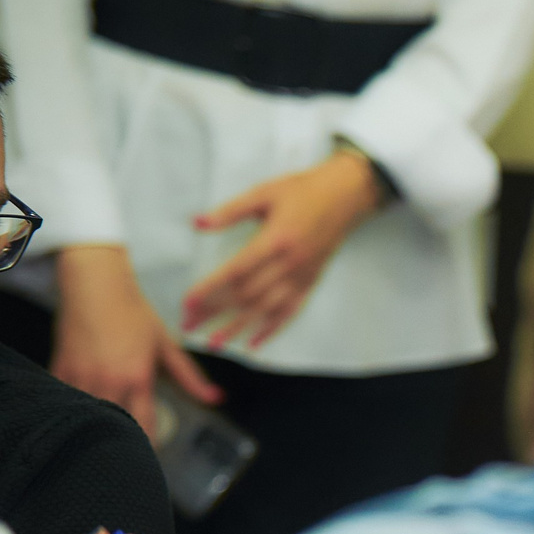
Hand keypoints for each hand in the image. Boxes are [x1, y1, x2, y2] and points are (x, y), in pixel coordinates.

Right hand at [53, 244, 219, 438]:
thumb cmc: (133, 313)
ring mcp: (80, 378)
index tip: (153, 458)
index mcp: (137, 378)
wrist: (95, 285)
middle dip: (123, 442)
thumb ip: (189, 376)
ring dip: (97, 429)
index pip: (144, 426)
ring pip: (88, 418)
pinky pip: (64, 401)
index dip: (149, 445)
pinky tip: (80, 419)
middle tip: (129, 456)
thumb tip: (217, 398)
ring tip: (105, 442)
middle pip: (114, 428)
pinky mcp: (59, 370)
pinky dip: (74, 410)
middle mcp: (108, 382)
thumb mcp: (165, 344)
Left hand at [181, 150, 383, 350]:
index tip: (188, 303)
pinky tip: (253, 343)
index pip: (236, 272)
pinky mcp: (311, 282)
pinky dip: (271, 329)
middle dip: (215, 312)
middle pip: (247, 296)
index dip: (210, 289)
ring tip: (215, 343)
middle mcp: (289, 264)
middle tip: (189, 325)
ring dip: (238, 328)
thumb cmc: (302, 190)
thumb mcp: (263, 192)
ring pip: (266, 309)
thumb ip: (230, 211)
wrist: (345, 196)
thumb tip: (197, 223)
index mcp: (275, 240)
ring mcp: (302, 276)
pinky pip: (290, 311)